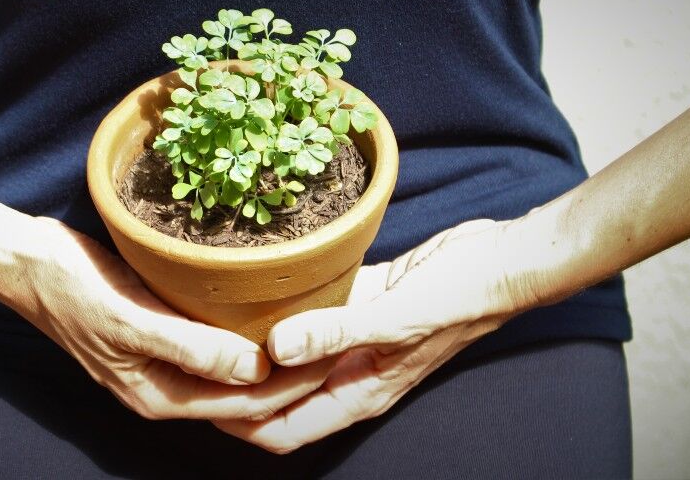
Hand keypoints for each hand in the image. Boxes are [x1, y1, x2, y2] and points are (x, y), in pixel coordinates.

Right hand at [0, 214, 335, 421]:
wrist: (27, 262)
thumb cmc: (73, 289)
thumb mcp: (129, 319)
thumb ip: (190, 347)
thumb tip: (254, 369)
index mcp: (159, 396)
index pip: (246, 405)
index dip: (294, 385)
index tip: (336, 353)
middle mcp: (166, 386)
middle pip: (246, 395)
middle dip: (295, 376)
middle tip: (342, 340)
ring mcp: (165, 360)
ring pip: (235, 371)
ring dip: (276, 358)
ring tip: (320, 327)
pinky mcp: (163, 332)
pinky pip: (218, 344)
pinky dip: (248, 336)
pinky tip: (273, 311)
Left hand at [214, 219, 521, 452]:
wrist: (500, 261)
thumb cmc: (457, 298)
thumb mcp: (395, 318)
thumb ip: (336, 334)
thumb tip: (273, 349)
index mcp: (358, 393)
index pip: (281, 428)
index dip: (237, 421)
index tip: (195, 395)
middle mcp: (350, 373)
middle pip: (278, 397)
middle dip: (236, 387)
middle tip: (189, 358)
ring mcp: (352, 339)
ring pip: (290, 356)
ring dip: (255, 347)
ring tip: (208, 321)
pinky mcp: (357, 304)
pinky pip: (310, 315)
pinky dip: (282, 309)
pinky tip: (253, 285)